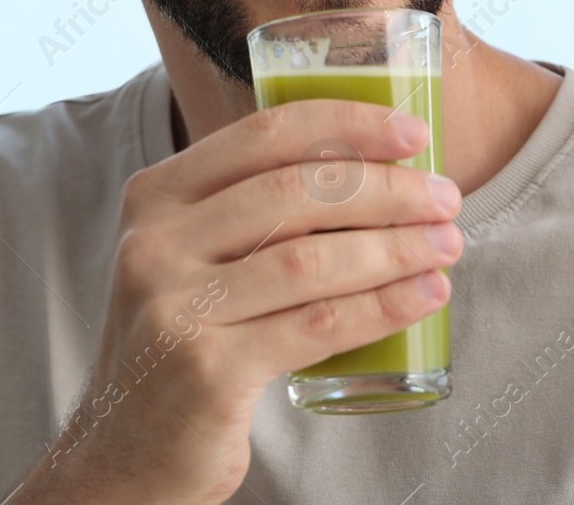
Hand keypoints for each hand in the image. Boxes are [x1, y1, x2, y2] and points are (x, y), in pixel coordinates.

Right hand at [10, 100, 461, 504]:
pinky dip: (382, 306)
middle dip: (388, 190)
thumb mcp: (195, 255)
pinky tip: (425, 295)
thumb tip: (381, 167)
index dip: (348, 124)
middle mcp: (156, 243)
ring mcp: (176, 308)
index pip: (265, 134)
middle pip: (297, 192)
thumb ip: (257, 209)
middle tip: (446, 199)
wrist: (125, 449)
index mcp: (156, 195)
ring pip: (313, 259)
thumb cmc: (188, 335)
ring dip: (396, 248)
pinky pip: (317, 325)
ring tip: (447, 245)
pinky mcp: (207, 370)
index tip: (414, 133)